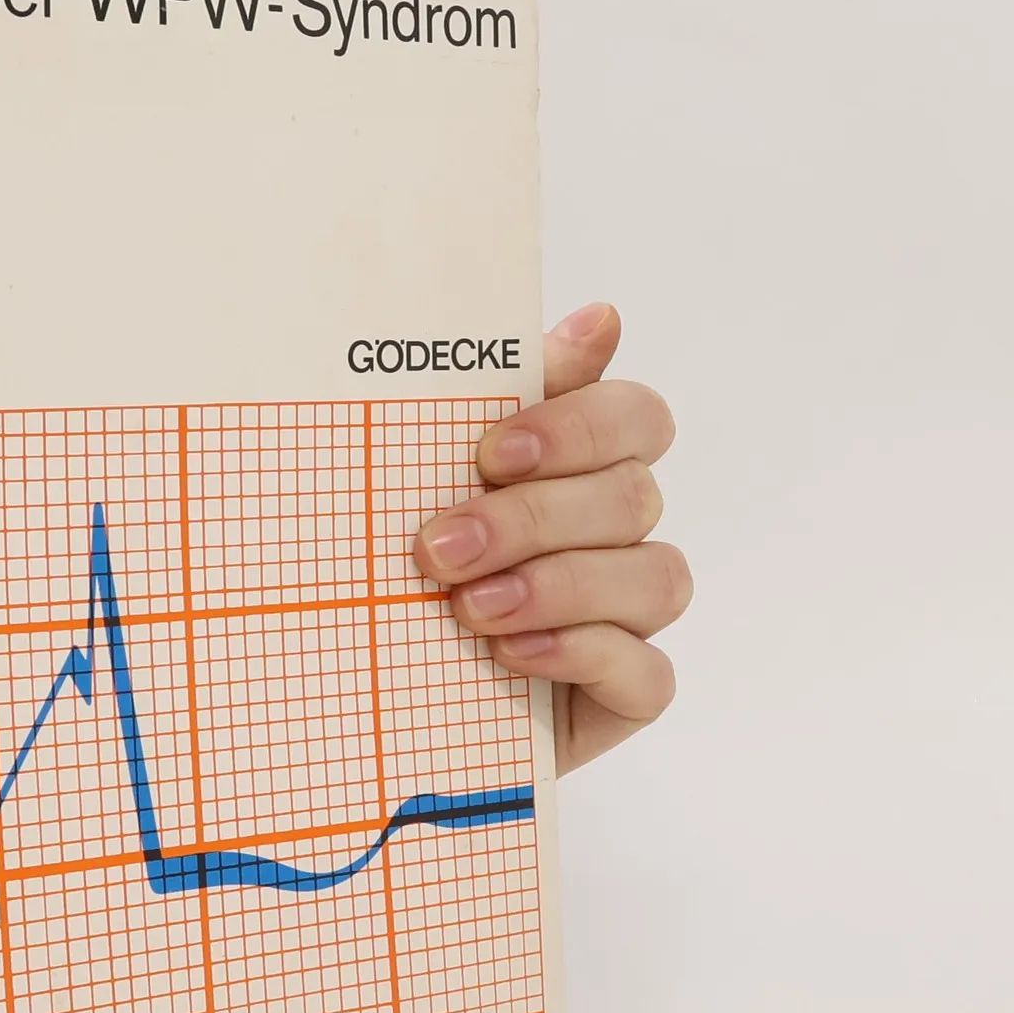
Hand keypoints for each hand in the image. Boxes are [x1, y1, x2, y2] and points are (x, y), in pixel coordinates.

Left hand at [412, 303, 686, 772]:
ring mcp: (628, 616)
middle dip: (533, 519)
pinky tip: (512, 656)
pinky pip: (648, 671)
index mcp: (577, 467)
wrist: (357, 693)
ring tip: (470, 610)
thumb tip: (599, 317)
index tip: (491, 452)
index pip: (634, 417)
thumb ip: (486, 401)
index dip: (578, 426)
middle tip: (440, 549)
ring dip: (560, 587)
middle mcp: (614, 534)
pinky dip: (581, 655)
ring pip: (656, 577)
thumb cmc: (384, 572)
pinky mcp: (625, 695)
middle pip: (632, 496)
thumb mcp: (410, 483)